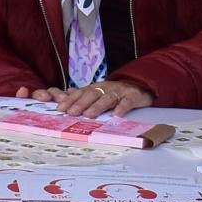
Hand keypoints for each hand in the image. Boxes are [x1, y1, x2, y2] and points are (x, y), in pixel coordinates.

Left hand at [33, 79, 153, 117]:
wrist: (141, 86)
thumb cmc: (116, 92)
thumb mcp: (99, 92)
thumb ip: (83, 94)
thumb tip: (64, 93)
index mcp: (96, 88)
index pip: (80, 93)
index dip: (70, 100)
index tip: (60, 108)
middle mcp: (106, 88)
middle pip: (92, 94)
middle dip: (80, 103)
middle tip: (71, 113)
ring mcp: (119, 92)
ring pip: (107, 98)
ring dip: (97, 106)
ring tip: (89, 115)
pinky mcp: (133, 96)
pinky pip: (127, 102)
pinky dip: (122, 108)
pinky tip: (116, 115)